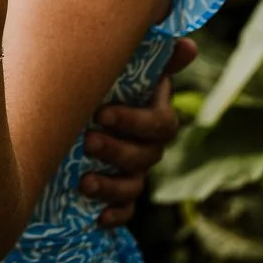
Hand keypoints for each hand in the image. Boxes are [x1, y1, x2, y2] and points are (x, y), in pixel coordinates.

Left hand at [79, 37, 197, 226]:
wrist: (74, 110)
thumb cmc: (103, 81)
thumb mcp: (122, 66)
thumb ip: (154, 57)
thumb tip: (188, 44)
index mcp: (152, 115)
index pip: (160, 124)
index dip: (134, 121)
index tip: (101, 113)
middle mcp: (147, 145)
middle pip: (146, 156)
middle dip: (118, 150)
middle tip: (88, 140)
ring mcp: (134, 171)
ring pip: (135, 185)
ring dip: (112, 185)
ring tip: (84, 182)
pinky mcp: (117, 193)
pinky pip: (125, 210)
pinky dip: (114, 214)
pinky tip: (98, 218)